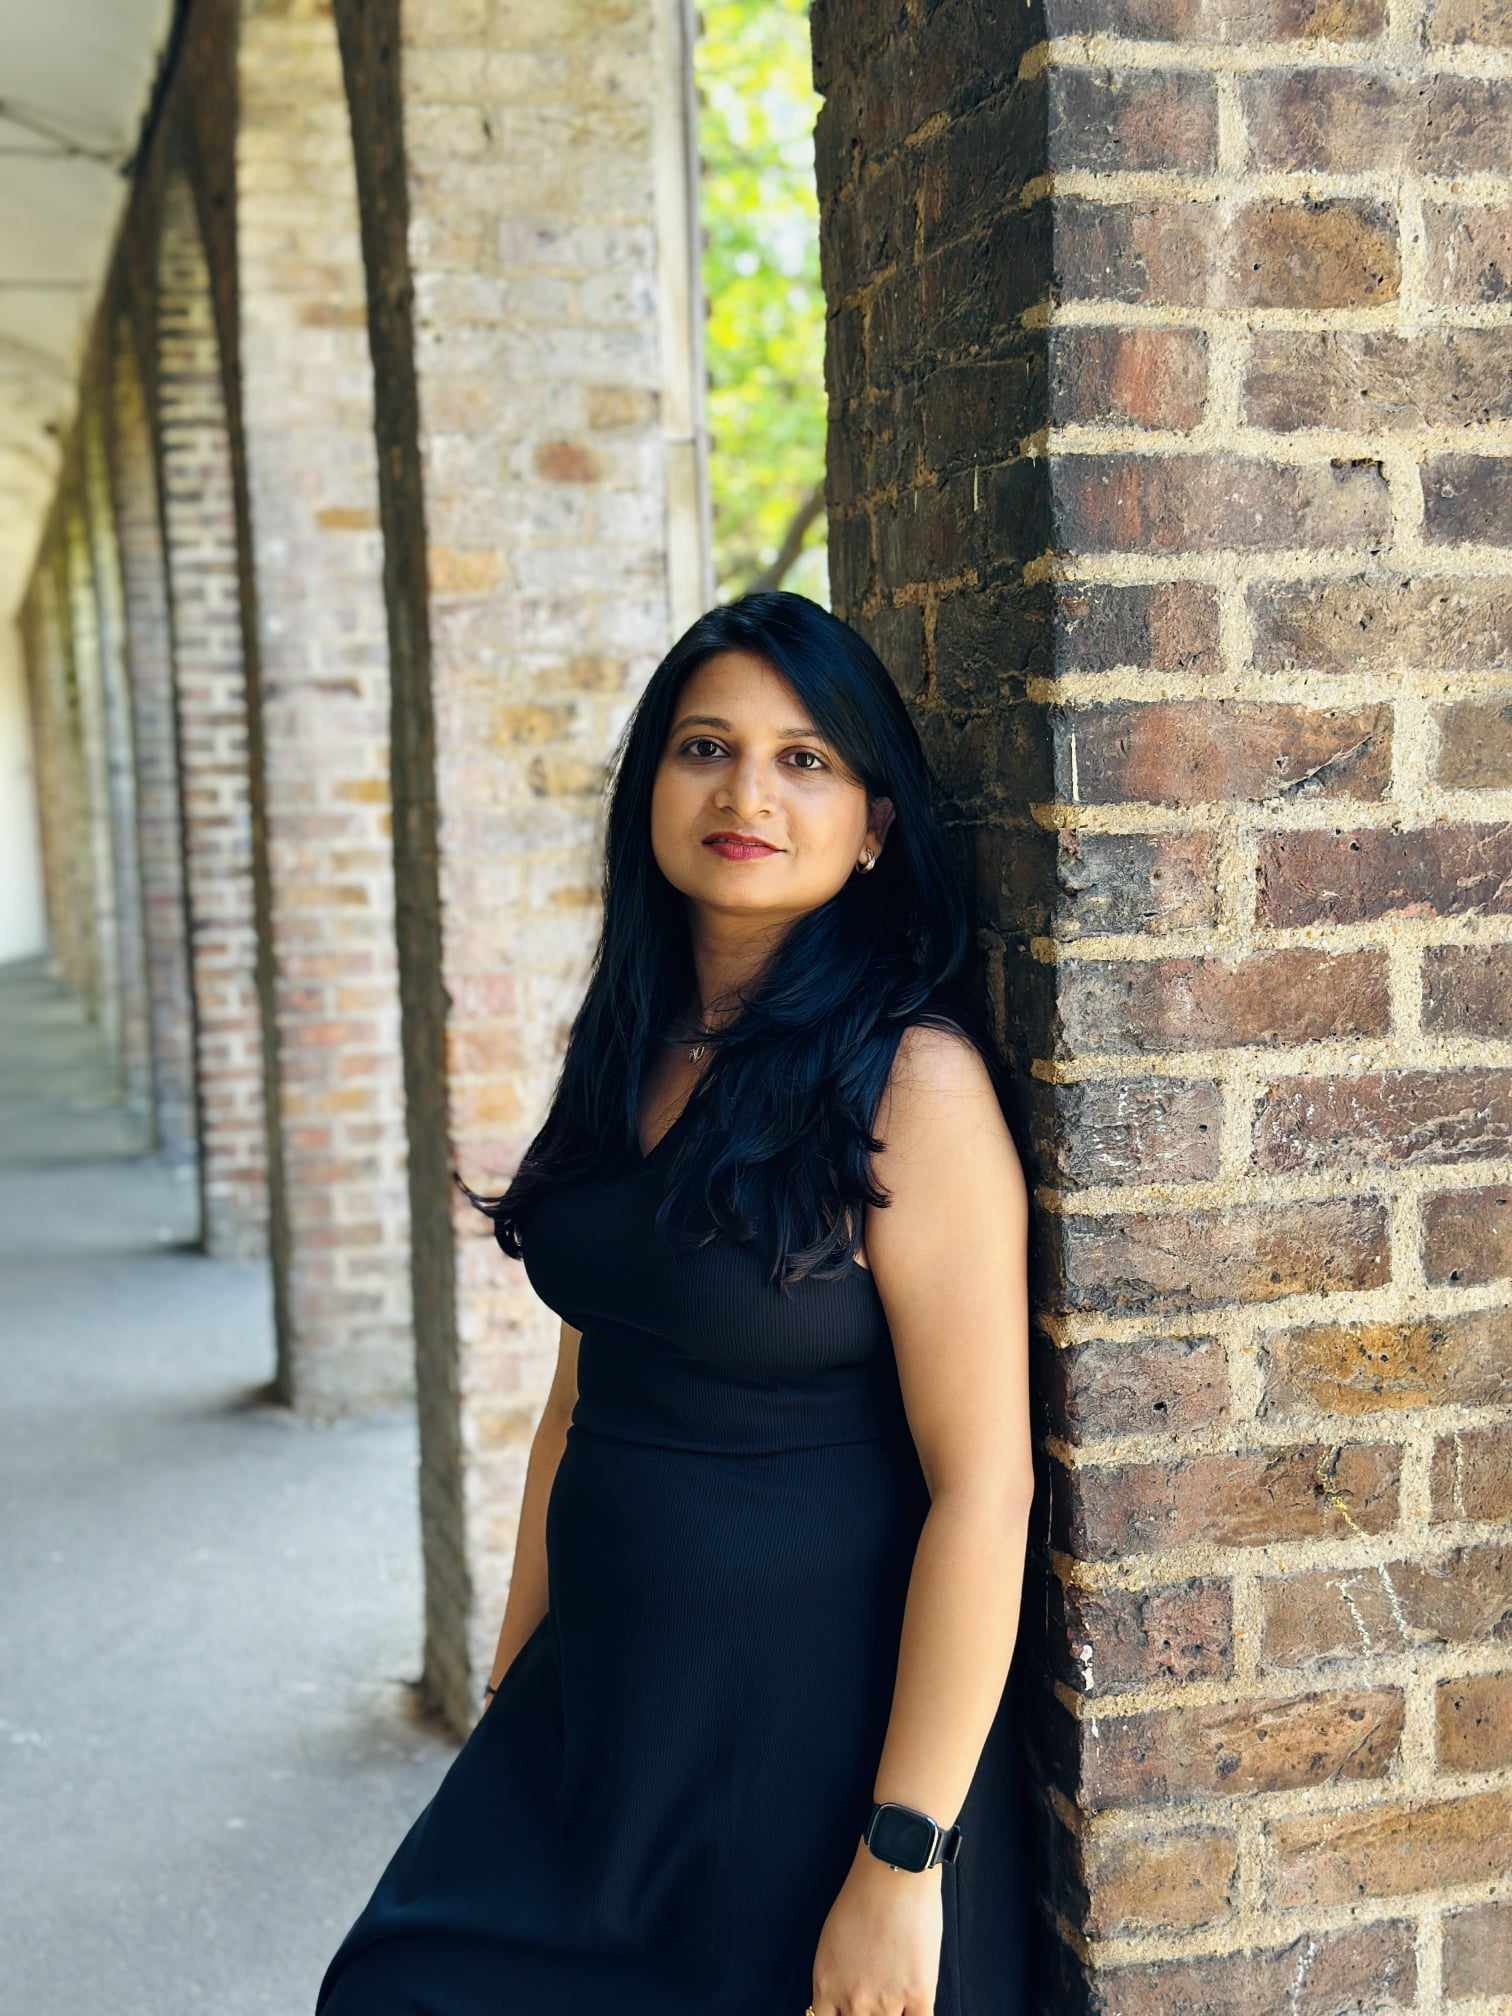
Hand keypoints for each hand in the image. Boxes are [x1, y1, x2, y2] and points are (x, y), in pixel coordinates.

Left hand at [809, 1839, 942, 2014]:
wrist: (892, 1873)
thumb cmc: (861, 1895)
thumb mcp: (832, 1941)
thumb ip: (837, 1976)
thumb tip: (844, 1998)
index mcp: (826, 1985)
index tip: (851, 2012)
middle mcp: (853, 2000)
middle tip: (876, 2004)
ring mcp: (887, 2002)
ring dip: (892, 2015)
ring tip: (897, 1993)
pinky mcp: (919, 1995)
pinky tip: (916, 2006)